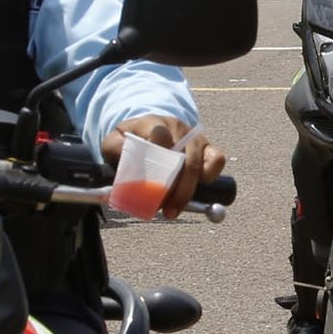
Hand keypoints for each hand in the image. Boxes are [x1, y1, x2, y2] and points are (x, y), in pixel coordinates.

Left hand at [101, 116, 226, 219]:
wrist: (149, 129)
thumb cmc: (131, 140)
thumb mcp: (115, 142)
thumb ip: (115, 152)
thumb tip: (119, 172)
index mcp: (155, 123)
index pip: (160, 135)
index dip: (158, 156)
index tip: (150, 178)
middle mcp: (179, 128)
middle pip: (184, 158)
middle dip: (176, 188)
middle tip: (165, 210)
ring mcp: (195, 138)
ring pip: (200, 164)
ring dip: (189, 191)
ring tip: (174, 209)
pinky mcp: (208, 148)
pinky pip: (218, 161)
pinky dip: (211, 178)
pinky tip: (198, 195)